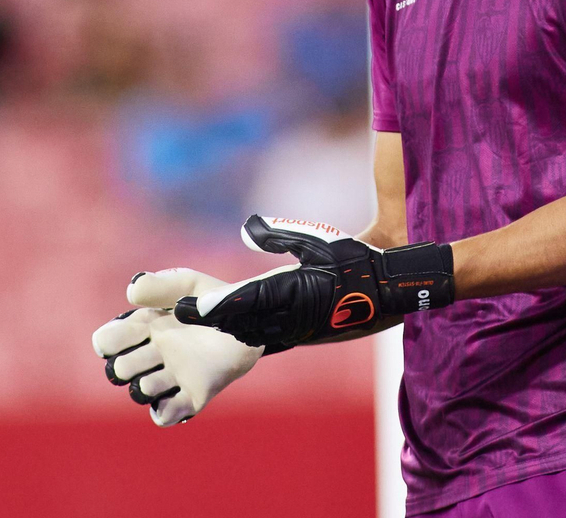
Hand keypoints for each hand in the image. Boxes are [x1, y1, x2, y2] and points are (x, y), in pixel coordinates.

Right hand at [91, 268, 262, 426]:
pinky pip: (165, 414)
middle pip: (118, 370)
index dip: (110, 341)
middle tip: (152, 353)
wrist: (252, 322)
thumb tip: (130, 293)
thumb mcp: (188, 284)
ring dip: (145, 387)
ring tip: (164, 376)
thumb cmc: (215, 301)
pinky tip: (176, 398)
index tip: (132, 332)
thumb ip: (160, 285)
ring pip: (139, 392)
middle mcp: (155, 354)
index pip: (108, 341)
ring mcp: (173, 376)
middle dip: (126, 365)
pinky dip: (164, 412)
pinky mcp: (193, 396)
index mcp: (147, 327)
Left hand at [174, 215, 456, 349]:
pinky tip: (231, 330)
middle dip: (209, 321)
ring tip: (196, 323)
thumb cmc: (353, 261)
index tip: (188, 308)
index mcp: (292, 292)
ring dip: (224, 329)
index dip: (213, 306)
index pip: (243, 301)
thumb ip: (280, 233)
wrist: (387, 292)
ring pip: (251, 334)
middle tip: (178, 316)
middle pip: (239, 323)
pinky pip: (267, 338)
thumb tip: (247, 228)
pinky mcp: (303, 335)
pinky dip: (245, 333)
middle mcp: (291, 317)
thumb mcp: (316, 240)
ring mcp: (298, 330)